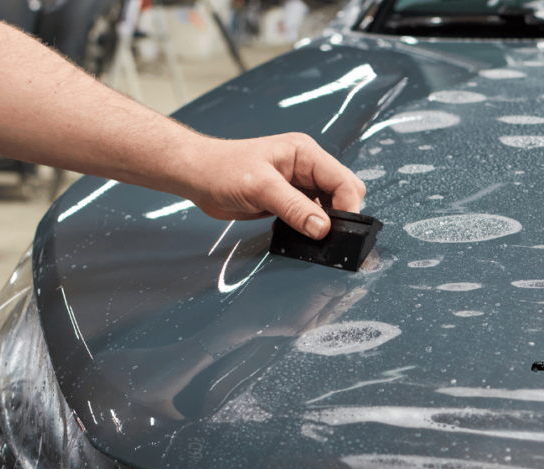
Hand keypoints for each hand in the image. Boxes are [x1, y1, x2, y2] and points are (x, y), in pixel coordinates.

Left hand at [189, 133, 365, 239]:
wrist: (196, 175)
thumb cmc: (221, 169)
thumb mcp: (260, 187)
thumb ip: (294, 208)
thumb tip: (323, 229)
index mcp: (305, 154)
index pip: (343, 180)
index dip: (348, 206)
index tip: (341, 231)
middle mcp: (306, 167)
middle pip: (343, 193)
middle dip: (341, 215)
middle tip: (329, 237)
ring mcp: (298, 184)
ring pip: (329, 207)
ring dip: (324, 224)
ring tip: (312, 239)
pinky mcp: (288, 200)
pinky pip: (310, 216)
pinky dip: (310, 228)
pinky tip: (298, 235)